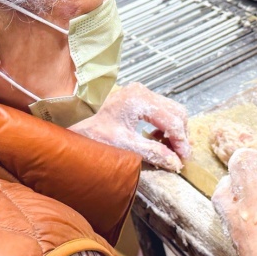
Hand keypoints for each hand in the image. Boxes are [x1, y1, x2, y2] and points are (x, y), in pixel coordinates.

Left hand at [70, 83, 190, 171]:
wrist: (73, 121)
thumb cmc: (93, 131)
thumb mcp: (124, 145)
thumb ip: (153, 153)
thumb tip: (174, 163)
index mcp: (140, 100)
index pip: (173, 121)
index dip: (181, 142)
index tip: (183, 159)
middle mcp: (143, 92)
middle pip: (176, 113)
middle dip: (180, 136)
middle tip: (180, 156)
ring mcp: (141, 92)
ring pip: (172, 110)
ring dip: (174, 130)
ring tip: (170, 149)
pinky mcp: (138, 97)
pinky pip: (162, 110)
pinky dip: (165, 125)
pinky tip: (158, 139)